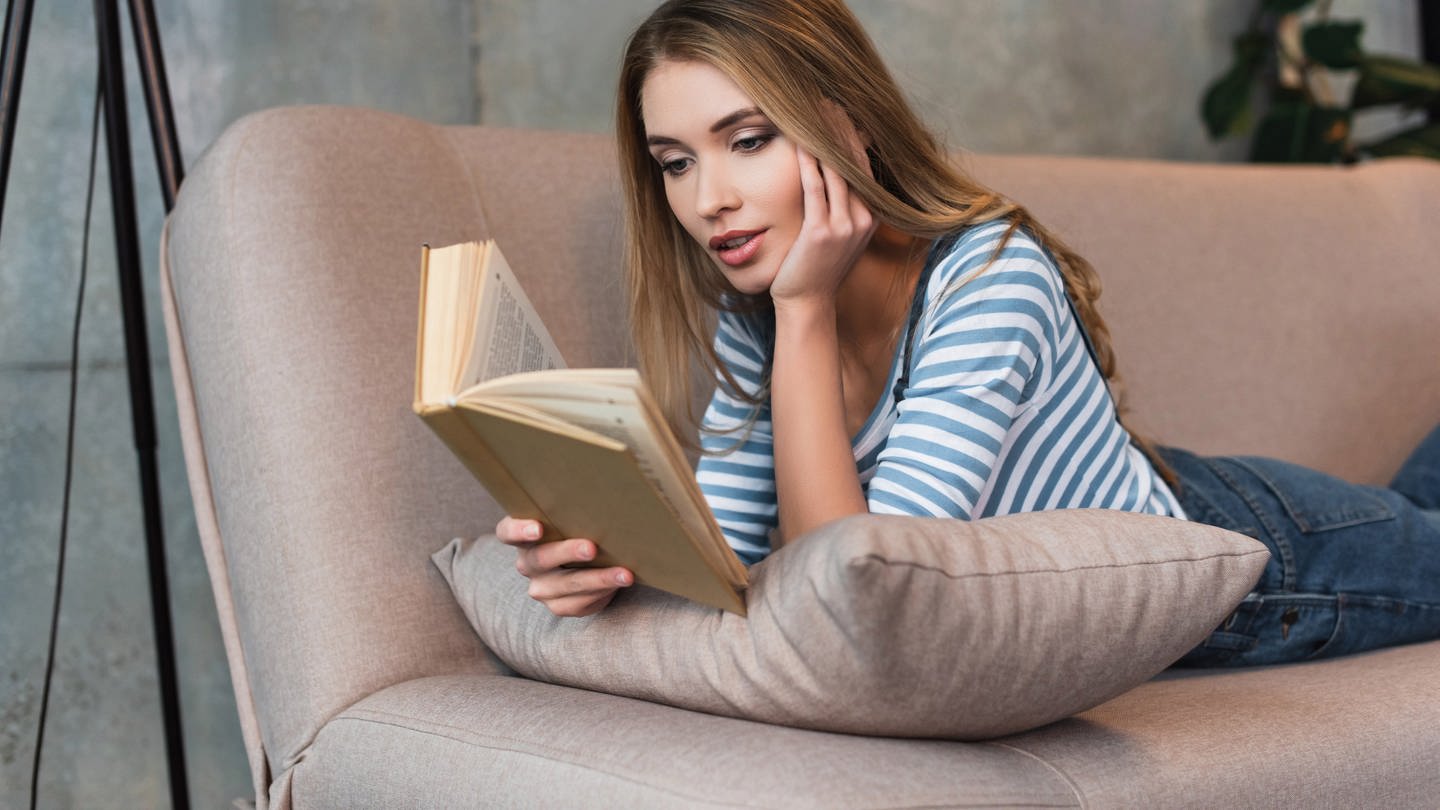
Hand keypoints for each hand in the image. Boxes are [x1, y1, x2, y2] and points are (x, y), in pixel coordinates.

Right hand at [495, 516, 631, 617]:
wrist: (592, 560)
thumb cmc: (579, 527)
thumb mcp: (572, 516)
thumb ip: (574, 507)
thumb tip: (604, 487)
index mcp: (522, 535)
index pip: (507, 532)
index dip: (519, 530)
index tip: (538, 528)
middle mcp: (527, 562)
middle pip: (540, 559)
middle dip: (567, 552)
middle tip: (591, 548)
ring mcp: (541, 587)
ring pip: (565, 585)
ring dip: (597, 579)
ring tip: (623, 574)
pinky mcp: (558, 605)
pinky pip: (578, 603)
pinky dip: (601, 593)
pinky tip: (619, 583)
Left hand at [768, 116, 877, 308]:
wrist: (807, 303)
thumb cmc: (815, 267)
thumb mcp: (838, 235)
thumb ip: (842, 206)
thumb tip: (834, 176)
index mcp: (870, 216)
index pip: (863, 165)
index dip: (851, 135)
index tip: (839, 109)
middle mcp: (863, 218)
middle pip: (853, 162)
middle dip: (840, 128)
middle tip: (826, 98)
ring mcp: (845, 226)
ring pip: (836, 170)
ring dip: (824, 137)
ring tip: (813, 109)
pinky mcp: (822, 233)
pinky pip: (815, 188)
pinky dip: (808, 162)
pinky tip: (799, 140)